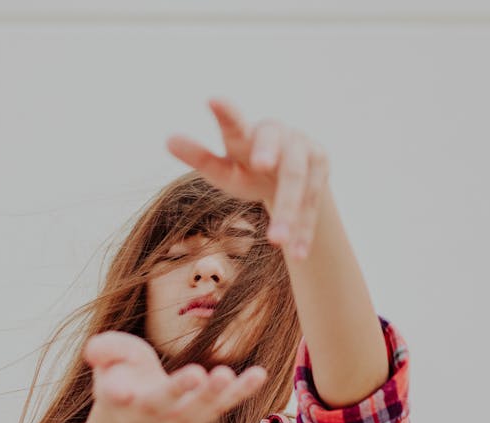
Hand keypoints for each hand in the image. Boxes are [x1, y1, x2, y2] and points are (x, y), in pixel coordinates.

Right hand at [82, 331, 267, 422]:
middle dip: (181, 391)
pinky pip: (225, 404)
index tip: (121, 391)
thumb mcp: (107, 361)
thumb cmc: (122, 377)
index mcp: (122, 400)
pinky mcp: (204, 413)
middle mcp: (152, 414)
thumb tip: (93, 350)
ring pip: (199, 410)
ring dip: (216, 395)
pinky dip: (242, 391)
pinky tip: (260, 374)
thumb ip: (103, 351)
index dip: (118, 393)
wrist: (136, 419)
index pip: (118, 397)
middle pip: (166, 405)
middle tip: (198, 374)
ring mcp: (181, 417)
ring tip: (228, 375)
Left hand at [166, 99, 329, 259]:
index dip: (226, 114)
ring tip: (275, 242)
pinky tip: (297, 254)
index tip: (212, 100)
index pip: (236, 125)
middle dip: (273, 171)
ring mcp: (307, 151)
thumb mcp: (223, 169)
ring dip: (290, 216)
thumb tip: (167, 139)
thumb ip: (199, 156)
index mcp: (250, 134)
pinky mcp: (322, 169)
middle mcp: (283, 136)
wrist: (288, 173)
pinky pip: (313, 206)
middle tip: (261, 170)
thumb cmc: (246, 168)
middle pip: (282, 162)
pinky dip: (304, 231)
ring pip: (300, 186)